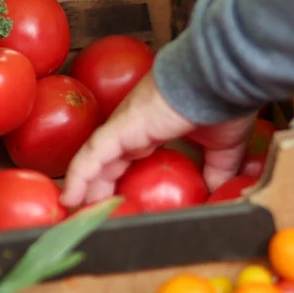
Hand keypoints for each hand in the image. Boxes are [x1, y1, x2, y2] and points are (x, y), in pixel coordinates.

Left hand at [60, 73, 256, 207]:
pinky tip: (70, 198)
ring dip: (85, 186)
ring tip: (75, 211)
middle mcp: (134, 123)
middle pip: (108, 161)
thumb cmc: (222, 102)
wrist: (219, 78)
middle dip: (100, 188)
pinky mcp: (120, 128)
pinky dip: (78, 176)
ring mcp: (125, 124)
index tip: (119, 200)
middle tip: (92, 213)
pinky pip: (91, 155)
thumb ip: (217, 170)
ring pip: (95, 160)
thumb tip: (215, 193)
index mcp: (155, 125)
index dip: (121, 177)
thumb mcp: (223, 146)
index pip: (129, 155)